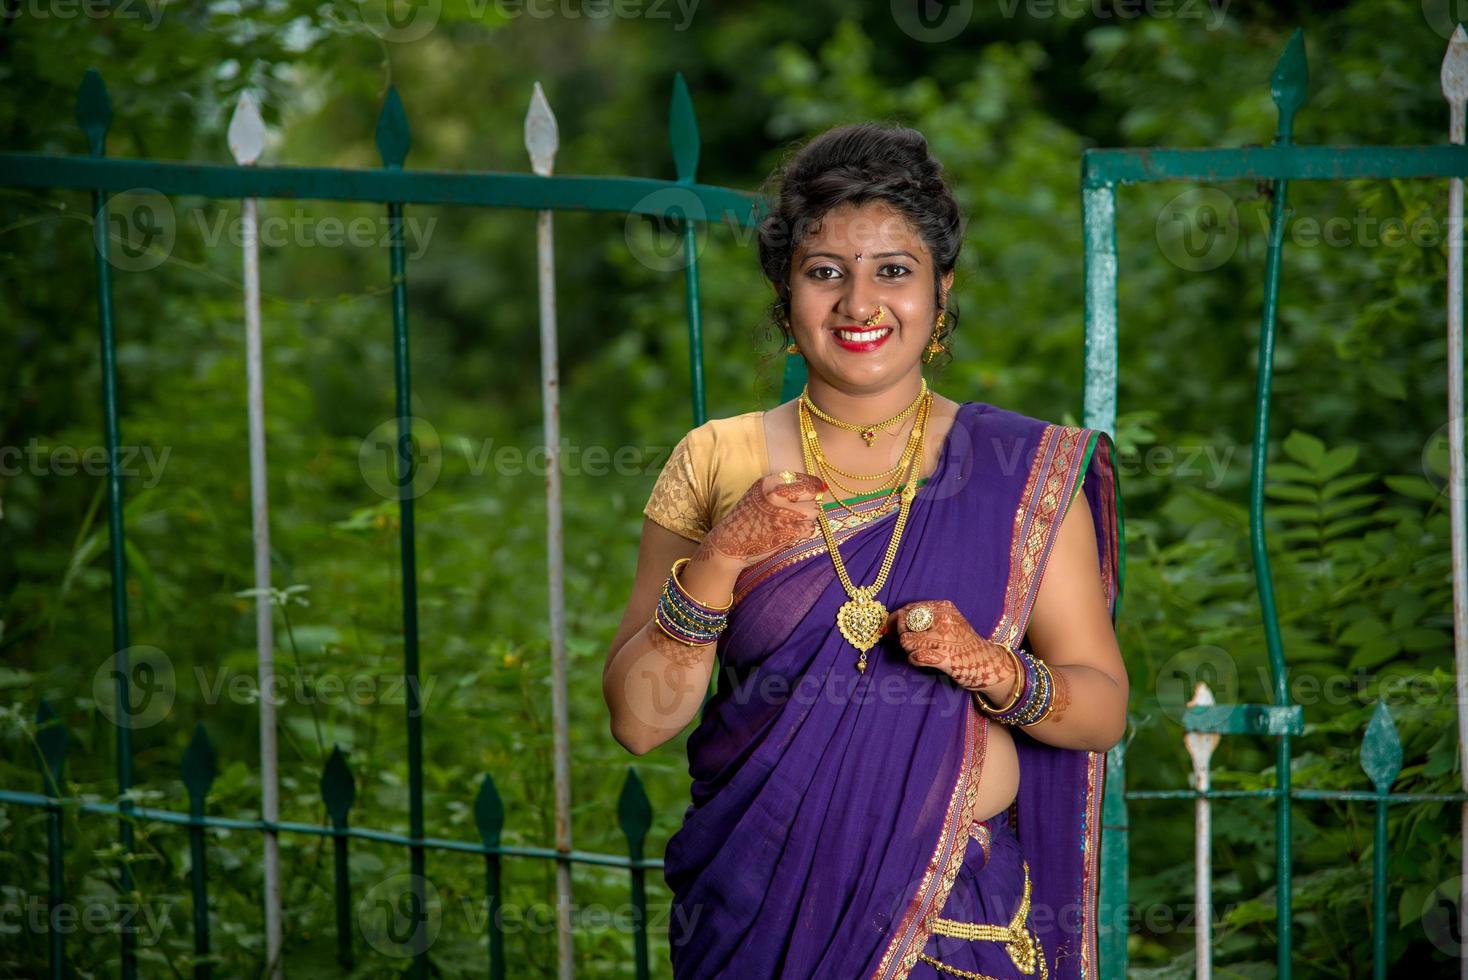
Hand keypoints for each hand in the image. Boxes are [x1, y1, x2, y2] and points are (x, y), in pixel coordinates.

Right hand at [694, 471, 826, 568]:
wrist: (727, 545)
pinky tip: (790, 534)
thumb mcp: (758, 495)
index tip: (819, 488)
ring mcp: (783, 514)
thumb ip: (781, 489)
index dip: (813, 485)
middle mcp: (776, 495)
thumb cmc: (746, 520)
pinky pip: (810, 529)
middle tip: (801, 512)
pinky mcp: (788, 532)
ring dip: (807, 519)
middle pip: (812, 495)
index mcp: (768, 483)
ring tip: (792, 524)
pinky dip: (804, 533)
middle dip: (810, 504)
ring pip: (814, 511)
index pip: (802, 479)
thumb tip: (817, 487)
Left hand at [886, 599, 1018, 693]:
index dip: (895, 619)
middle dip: (900, 635)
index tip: (889, 628)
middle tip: (908, 643)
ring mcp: (945, 638)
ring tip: (919, 652)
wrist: (987, 662)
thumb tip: (894, 619)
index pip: (909, 608)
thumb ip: (925, 617)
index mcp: (944, 607)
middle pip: (904, 623)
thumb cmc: (963, 642)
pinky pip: (915, 657)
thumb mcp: (949, 620)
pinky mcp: (945, 658)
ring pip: (906, 641)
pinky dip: (914, 660)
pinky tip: (923, 660)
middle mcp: (944, 619)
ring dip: (908, 649)